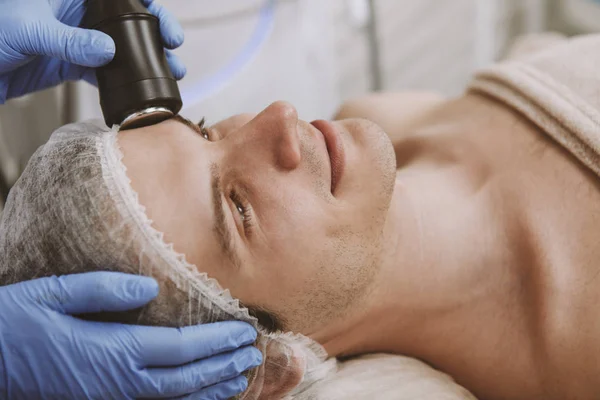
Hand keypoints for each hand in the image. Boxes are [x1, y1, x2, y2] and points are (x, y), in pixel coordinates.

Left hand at [0, 0, 186, 102]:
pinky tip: (134, 88)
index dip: (144, 1)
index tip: (161, 19)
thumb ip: (70, 40)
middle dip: (153, 31)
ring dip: (144, 60)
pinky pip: (101, 72)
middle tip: (173, 45)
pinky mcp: (69, 65)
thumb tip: (107, 50)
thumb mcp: (29, 30)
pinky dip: (120, 81)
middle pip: (124, 19)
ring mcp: (74, 40)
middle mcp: (75, 15)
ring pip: (118, 48)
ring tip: (168, 70)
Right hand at [0, 272, 261, 399]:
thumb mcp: (52, 295)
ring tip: (243, 375)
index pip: (179, 348)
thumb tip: (149, 287)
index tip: (244, 330)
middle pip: (186, 377)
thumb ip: (102, 289)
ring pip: (176, 399)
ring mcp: (113, 398)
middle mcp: (118, 382)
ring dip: (214, 387)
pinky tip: (206, 396)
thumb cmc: (16, 324)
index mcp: (111, 351)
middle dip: (224, 364)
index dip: (216, 340)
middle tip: (255, 352)